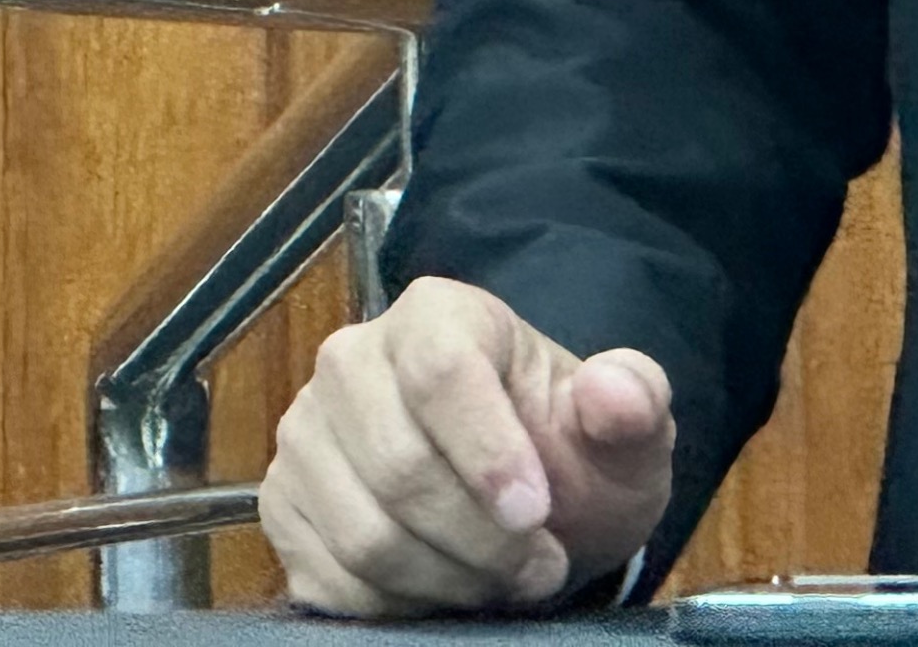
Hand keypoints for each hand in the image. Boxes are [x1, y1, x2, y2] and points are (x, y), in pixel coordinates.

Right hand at [260, 275, 676, 617]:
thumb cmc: (569, 453)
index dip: (488, 453)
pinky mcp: (284, 508)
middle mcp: (351, 362)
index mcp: (437, 315)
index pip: (442, 374)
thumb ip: (632, 402)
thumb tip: (613, 391)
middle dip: (479, 537)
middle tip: (540, 567)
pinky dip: (401, 602)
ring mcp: (307, 437)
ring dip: (447, 577)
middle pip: (398, 466)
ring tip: (503, 579)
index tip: (536, 512)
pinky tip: (447, 586)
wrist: (522, 498)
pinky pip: (331, 579)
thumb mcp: (624, 431)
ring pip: (364, 534)